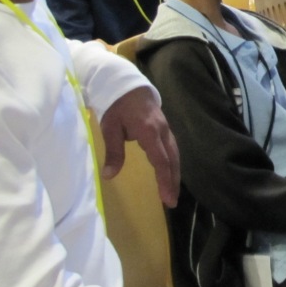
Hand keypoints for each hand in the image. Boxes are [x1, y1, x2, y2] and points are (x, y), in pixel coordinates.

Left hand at [100, 86, 180, 207]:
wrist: (127, 84)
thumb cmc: (117, 105)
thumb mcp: (110, 128)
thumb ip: (113, 152)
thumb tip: (110, 176)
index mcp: (149, 131)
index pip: (161, 160)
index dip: (164, 180)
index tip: (166, 198)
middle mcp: (162, 131)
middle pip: (172, 159)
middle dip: (173, 181)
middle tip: (172, 202)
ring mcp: (165, 129)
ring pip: (175, 154)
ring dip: (175, 174)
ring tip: (173, 192)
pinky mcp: (164, 129)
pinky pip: (172, 149)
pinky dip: (173, 163)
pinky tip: (170, 173)